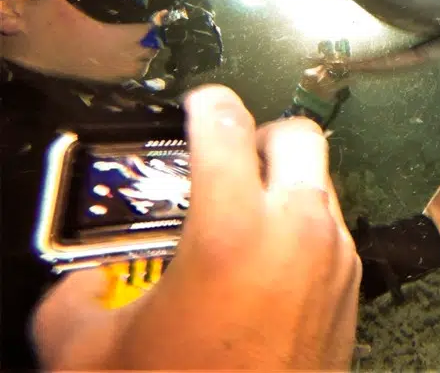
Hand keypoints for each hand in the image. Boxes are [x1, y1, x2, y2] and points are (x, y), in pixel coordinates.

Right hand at [32, 84, 360, 370]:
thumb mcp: (87, 352)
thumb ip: (76, 297)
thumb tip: (84, 284)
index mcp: (234, 227)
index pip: (224, 122)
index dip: (204, 104)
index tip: (195, 106)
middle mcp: (297, 231)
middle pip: (298, 135)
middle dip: (260, 135)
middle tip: (225, 159)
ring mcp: (335, 259)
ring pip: (322, 183)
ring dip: (285, 184)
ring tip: (241, 216)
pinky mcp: (352, 291)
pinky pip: (333, 230)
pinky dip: (303, 228)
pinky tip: (264, 264)